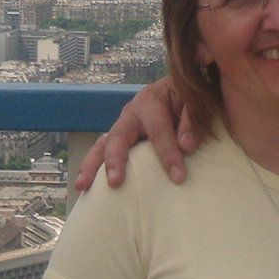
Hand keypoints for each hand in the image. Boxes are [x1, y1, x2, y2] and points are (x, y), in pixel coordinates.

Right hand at [74, 79, 200, 189]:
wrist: (181, 90)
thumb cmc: (189, 97)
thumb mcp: (195, 101)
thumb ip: (192, 119)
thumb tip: (186, 146)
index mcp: (151, 100)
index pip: (158, 129)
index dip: (168, 153)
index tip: (178, 177)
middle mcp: (131, 113)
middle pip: (118, 136)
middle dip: (115, 159)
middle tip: (114, 182)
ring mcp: (123, 126)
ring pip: (102, 145)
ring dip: (91, 165)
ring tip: (83, 186)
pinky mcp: (120, 138)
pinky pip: (103, 152)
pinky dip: (93, 168)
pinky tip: (84, 188)